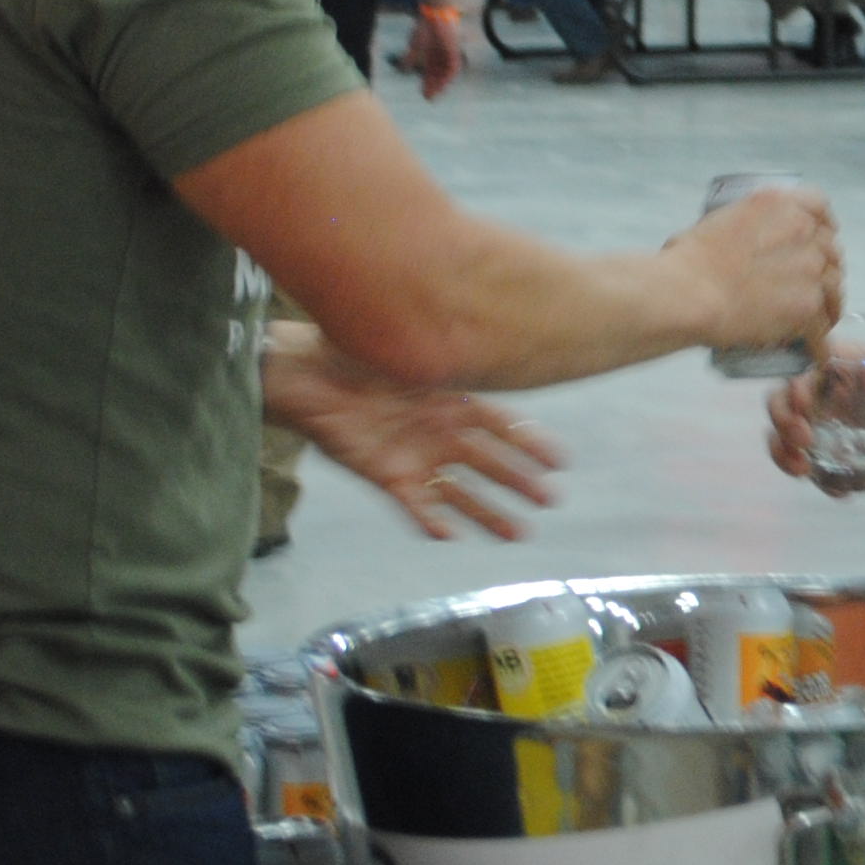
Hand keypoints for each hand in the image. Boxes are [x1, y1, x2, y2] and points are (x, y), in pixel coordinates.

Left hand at [260, 337, 563, 540]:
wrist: (305, 375)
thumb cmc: (354, 351)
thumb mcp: (403, 346)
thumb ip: (440, 351)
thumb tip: (483, 328)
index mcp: (452, 400)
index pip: (502, 425)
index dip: (530, 443)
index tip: (559, 462)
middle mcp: (441, 432)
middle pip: (489, 463)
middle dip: (520, 482)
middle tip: (549, 501)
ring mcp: (416, 457)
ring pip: (460, 492)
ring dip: (488, 513)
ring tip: (516, 534)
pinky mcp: (387, 476)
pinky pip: (415, 504)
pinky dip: (431, 520)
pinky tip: (449, 537)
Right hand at [408, 9, 465, 101]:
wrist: (434, 16)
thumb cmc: (424, 28)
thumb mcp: (414, 46)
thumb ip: (409, 58)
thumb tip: (402, 68)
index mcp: (432, 56)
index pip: (431, 74)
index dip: (427, 84)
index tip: (423, 94)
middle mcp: (441, 57)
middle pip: (439, 76)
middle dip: (433, 87)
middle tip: (428, 98)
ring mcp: (449, 55)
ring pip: (446, 74)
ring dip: (441, 84)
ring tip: (434, 93)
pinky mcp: (454, 52)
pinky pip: (453, 68)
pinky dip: (448, 76)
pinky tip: (443, 84)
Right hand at [671, 184, 841, 356]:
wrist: (686, 295)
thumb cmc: (686, 262)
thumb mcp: (718, 222)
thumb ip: (745, 226)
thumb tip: (742, 244)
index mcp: (779, 204)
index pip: (819, 206)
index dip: (823, 226)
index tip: (818, 240)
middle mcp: (801, 230)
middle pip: (830, 249)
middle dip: (823, 268)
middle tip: (808, 287)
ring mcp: (809, 268)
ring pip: (834, 286)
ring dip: (828, 303)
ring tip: (816, 320)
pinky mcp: (807, 305)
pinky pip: (823, 325)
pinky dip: (819, 340)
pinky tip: (812, 348)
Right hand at [767, 328, 864, 488]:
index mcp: (835, 364)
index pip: (803, 367)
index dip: (797, 385)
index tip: (805, 404)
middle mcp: (817, 391)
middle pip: (780, 400)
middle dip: (784, 421)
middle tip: (804, 440)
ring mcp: (816, 423)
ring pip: (781, 434)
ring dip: (784, 453)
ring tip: (803, 470)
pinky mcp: (824, 451)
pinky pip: (807, 464)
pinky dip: (816, 480)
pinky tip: (839, 492)